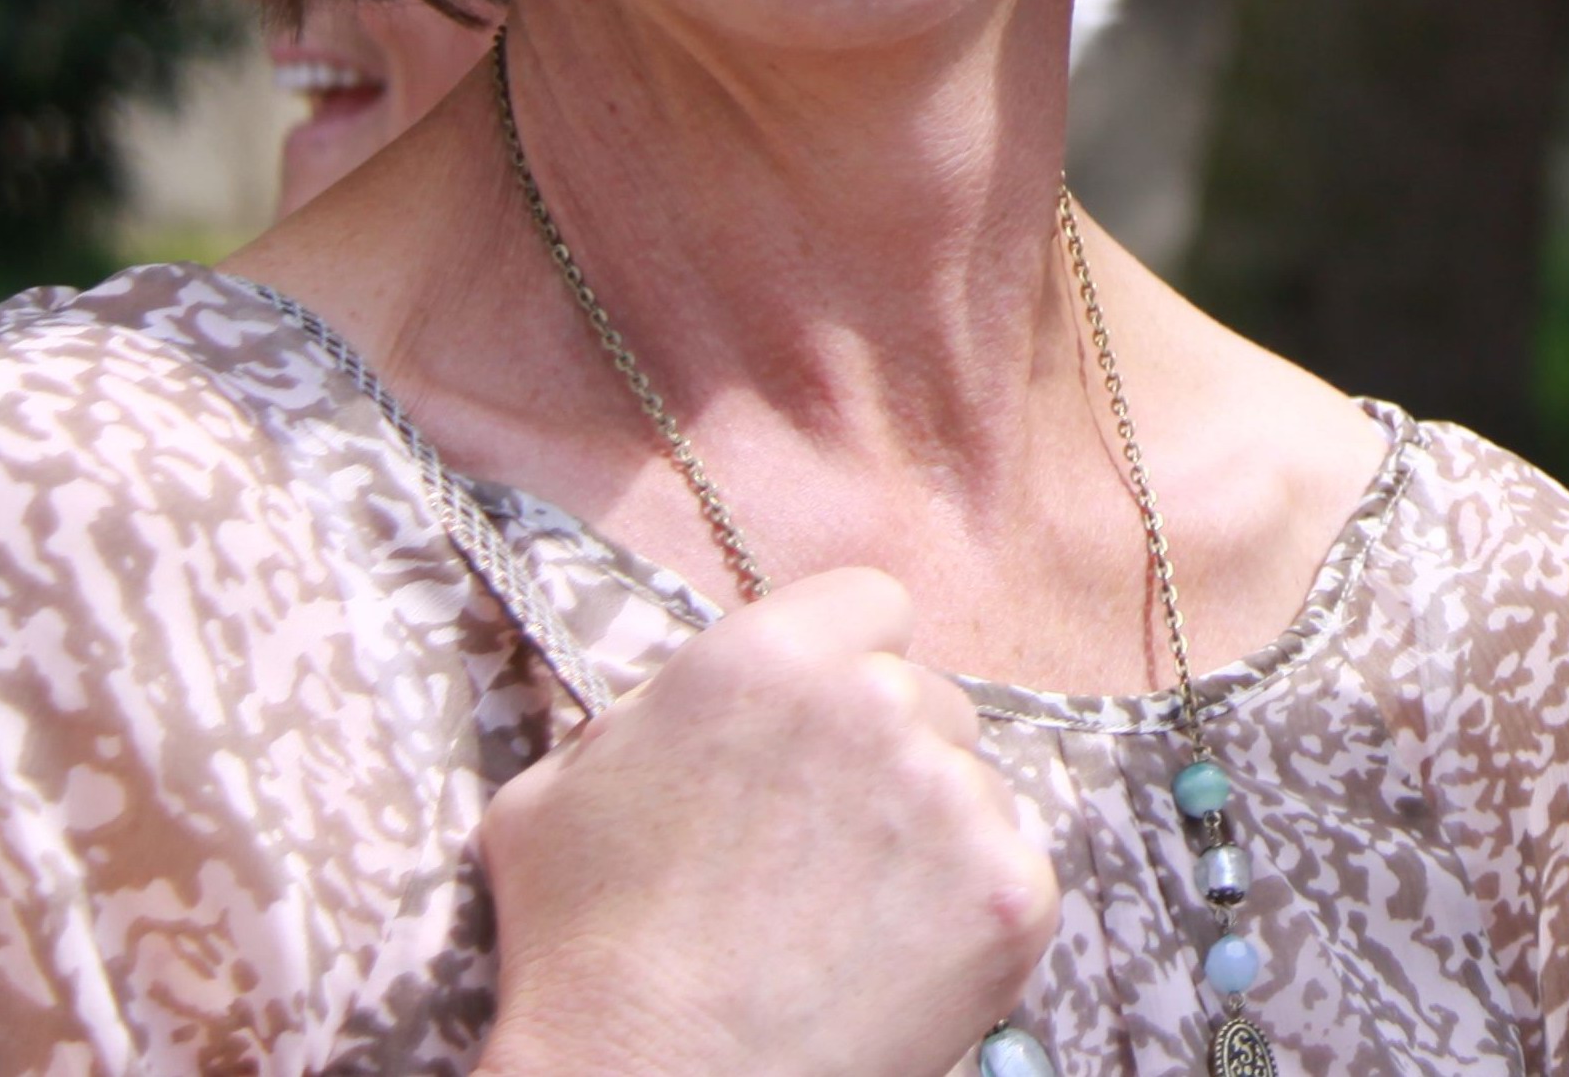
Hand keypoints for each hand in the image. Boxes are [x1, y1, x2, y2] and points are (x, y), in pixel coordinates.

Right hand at [473, 568, 1057, 1076]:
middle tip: (820, 851)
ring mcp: (957, 796)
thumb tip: (691, 693)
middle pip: (927, 699)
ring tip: (841, 925)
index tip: (819, 730)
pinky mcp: (1013, 889)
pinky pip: (1010, 871)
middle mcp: (878, 703)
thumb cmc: (584, 956)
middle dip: (887, 758)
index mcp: (771, 655)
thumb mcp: (556, 793)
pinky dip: (965, 915)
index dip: (847, 664)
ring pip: (970, 786)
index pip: (871, 603)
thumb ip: (649, 712)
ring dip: (927, 837)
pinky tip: (890, 967)